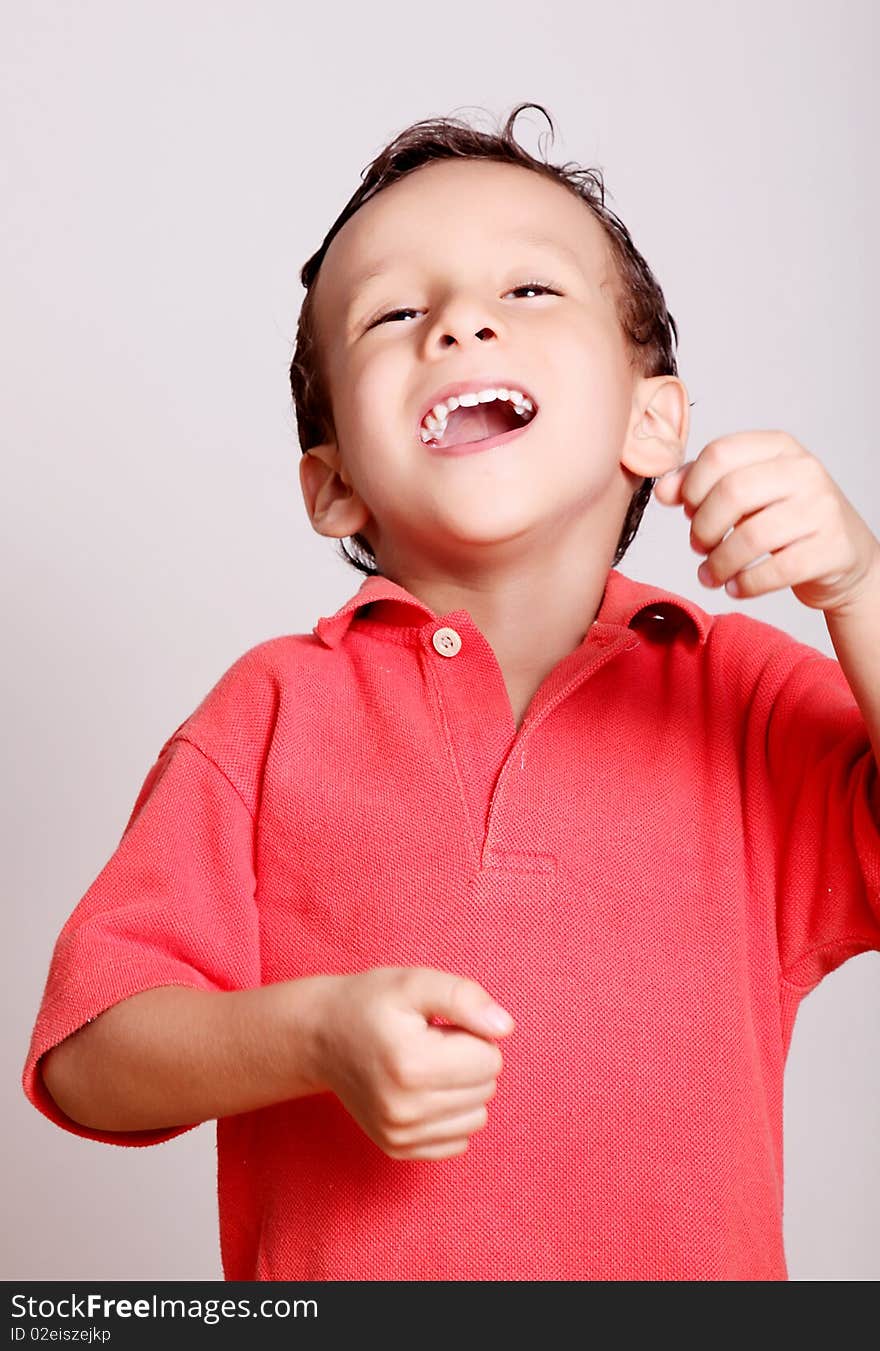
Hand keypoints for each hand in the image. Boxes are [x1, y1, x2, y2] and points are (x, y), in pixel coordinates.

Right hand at [314, 967, 514, 1159]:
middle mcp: (405, 1108)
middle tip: (432, 1044)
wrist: (321, 1036)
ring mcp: (399, 1134)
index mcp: (412, 1064)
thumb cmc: (371, 1003)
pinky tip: (423, 1092)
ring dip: (463, 1090)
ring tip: (428, 1066)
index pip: (490, 1059)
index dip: (473, 1035)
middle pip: (486, 1089)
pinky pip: (458, 1142)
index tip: (442, 1027)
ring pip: (477, 1118)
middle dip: (469, 1061)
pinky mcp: (398, 1149)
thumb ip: (464, 997)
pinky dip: (450, 1116)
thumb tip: (504, 1028)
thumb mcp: (414, 983)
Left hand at [652, 430, 879, 614]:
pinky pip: (776, 570)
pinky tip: (736, 586)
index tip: (688, 510)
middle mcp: (804, 471)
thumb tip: (664, 490)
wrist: (844, 556)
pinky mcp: (831, 549)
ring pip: (751, 536)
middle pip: (732, 493)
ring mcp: (821, 509)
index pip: (719, 453)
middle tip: (699, 545)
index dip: (692, 487)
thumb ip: (702, 485)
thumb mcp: (748, 493)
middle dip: (703, 527)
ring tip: (711, 573)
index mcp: (779, 447)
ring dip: (720, 563)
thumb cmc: (786, 521)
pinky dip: (746, 584)